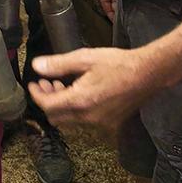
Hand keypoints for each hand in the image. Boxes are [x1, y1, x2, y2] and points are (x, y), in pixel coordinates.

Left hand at [27, 47, 155, 131]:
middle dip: (48, 101)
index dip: (37, 95)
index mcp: (79, 101)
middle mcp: (88, 118)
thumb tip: (37, 66)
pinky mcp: (110, 124)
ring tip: (63, 85)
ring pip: (70, 121)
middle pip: (56, 117)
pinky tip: (81, 92)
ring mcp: (100, 124)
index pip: (48, 105)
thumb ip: (58, 64)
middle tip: (48, 83)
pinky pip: (85, 122)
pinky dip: (76, 110)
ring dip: (62, 105)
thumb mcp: (85, 58)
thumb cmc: (118, 63)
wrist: (148, 74)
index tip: (33, 84)